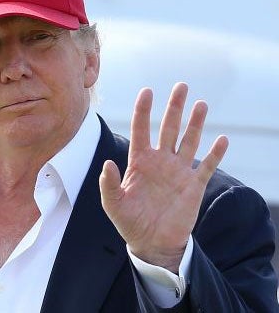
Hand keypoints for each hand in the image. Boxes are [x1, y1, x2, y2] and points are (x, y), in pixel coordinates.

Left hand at [99, 82, 228, 272]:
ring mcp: (178, 171)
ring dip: (196, 124)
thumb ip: (108, 184)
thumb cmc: (130, 222)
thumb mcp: (113, 204)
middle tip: (181, 86)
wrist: (152, 243)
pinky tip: (222, 139)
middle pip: (168, 128)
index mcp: (139, 161)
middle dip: (174, 108)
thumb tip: (107, 164)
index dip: (143, 110)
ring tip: (201, 104)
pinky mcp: (194, 185)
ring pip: (189, 141)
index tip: (147, 91)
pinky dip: (215, 154)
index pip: (141, 129)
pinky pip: (207, 166)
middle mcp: (160, 161)